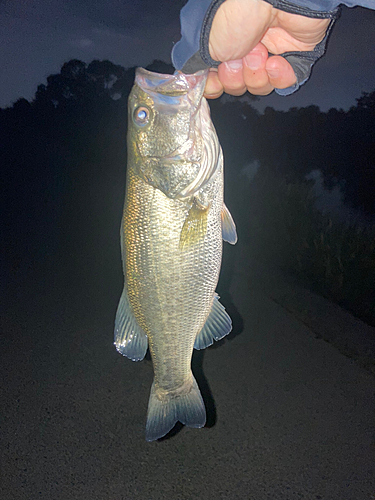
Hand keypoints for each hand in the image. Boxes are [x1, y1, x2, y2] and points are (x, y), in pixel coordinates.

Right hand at [204, 0, 330, 97]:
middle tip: (238, 59)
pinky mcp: (294, 55)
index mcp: (221, 44)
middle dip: (236, 78)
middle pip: (237, 86)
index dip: (216, 85)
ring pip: (259, 86)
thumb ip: (194, 68)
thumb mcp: (201, 45)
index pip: (216, 79)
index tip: (216, 80)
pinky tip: (275, 62)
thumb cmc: (234, 13)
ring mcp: (269, 52)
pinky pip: (285, 82)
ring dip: (256, 75)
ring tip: (259, 52)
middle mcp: (243, 48)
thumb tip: (193, 81)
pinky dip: (279, 77)